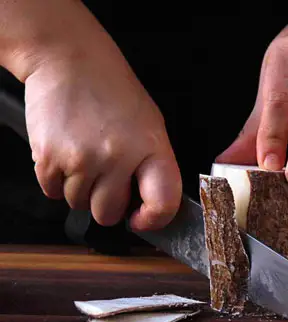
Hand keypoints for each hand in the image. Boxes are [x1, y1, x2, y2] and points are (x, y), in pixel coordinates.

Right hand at [24, 24, 181, 229]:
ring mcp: (82, 159)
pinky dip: (59, 180)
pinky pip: (53, 192)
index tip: (142, 219)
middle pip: (109, 215)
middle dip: (107, 203)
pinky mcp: (49, 158)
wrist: (69, 59)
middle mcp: (117, 156)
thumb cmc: (112, 90)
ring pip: (79, 205)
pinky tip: (67, 153)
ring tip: (85, 155)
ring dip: (82, 188)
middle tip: (106, 178)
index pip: (162, 203)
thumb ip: (151, 166)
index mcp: (150, 147)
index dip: (153, 220)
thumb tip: (146, 203)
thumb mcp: (150, 125)